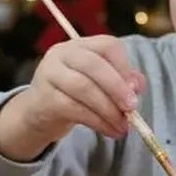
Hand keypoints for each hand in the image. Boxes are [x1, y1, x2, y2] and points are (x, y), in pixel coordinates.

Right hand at [0, 35, 144, 159]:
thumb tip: (136, 86)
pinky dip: (97, 121)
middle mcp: (62, 54)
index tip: (135, 90)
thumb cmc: (75, 95)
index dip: (124, 67)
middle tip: (132, 108)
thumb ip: (123, 80)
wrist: (39, 113)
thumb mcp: (100, 84)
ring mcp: (49, 74)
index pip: (107, 45)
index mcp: (81, 45)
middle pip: (94, 65)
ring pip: (84, 88)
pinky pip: (74, 108)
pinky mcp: (44, 98)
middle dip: (117, 88)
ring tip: (123, 125)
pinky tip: (109, 130)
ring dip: (109, 109)